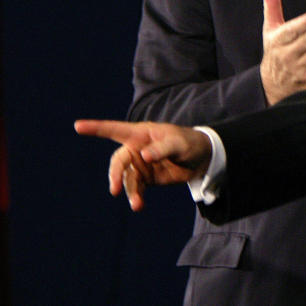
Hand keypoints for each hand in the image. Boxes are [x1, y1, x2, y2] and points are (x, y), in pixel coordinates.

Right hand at [74, 120, 211, 210]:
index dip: (96, 128)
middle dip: (114, 175)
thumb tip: (143, 156)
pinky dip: (136, 197)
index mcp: (141, 133)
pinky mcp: (146, 179)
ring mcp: (139, 165)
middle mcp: (136, 148)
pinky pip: (136, 189)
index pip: (115, 129)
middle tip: (113, 190)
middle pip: (118, 161)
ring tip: (137, 204)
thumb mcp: (179, 143)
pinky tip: (138, 205)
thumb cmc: (190, 143)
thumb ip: (163, 148)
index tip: (77, 126)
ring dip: (129, 192)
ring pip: (126, 179)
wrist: (202, 159)